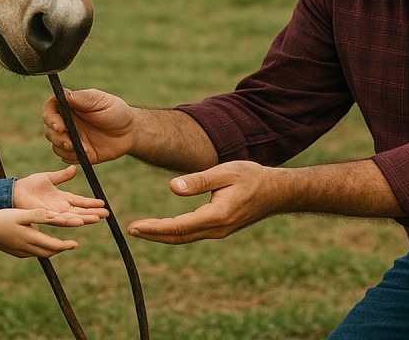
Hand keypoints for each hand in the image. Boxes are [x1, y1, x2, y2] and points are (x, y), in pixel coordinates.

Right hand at [0, 208, 91, 258]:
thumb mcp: (20, 214)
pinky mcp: (14, 252)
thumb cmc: (1, 218)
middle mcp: (26, 248)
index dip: (66, 245)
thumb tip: (56, 217)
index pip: (53, 245)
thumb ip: (39, 215)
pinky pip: (32, 253)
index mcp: (29, 238)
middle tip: (72, 244)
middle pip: (49, 252)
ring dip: (52, 249)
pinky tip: (41, 242)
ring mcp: (19, 252)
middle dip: (61, 248)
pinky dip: (41, 249)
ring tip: (60, 244)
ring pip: (41, 253)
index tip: (76, 244)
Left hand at [13, 165, 107, 224]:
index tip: (103, 203)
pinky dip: (71, 220)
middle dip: (93, 213)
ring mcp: (54, 213)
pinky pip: (60, 219)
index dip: (91, 203)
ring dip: (86, 218)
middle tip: (107, 215)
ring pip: (73, 217)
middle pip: (80, 211)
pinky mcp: (46, 216)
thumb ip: (61, 176)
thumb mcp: (48, 177)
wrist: (14, 191)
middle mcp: (60, 208)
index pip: (80, 201)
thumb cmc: (29, 185)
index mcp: (62, 198)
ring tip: (98, 219)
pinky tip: (80, 221)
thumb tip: (74, 168)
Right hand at [42, 88, 135, 164]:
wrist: (129, 132)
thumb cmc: (116, 111)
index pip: (49, 109)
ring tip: (84, 148)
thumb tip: (64, 93)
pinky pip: (66, 157)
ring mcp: (70, 137)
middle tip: (70, 143)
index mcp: (69, 106)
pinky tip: (88, 153)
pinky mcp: (76, 152)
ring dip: (65, 149)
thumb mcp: (101, 101)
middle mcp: (66, 121)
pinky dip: (74, 157)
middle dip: (57, 137)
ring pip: (55, 145)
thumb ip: (83, 99)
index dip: (49, 118)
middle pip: (49, 130)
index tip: (59, 126)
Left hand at [126, 161, 284, 244]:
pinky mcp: (220, 228)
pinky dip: (175, 232)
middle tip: (131, 230)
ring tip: (141, 229)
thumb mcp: (225, 172)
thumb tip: (172, 188)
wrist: (277, 192)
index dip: (154, 228)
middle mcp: (217, 228)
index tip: (134, 227)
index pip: (178, 225)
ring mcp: (219, 231)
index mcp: (217, 215)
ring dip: (162, 235)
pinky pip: (192, 234)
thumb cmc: (252, 177)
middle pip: (178, 237)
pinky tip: (164, 227)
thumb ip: (199, 180)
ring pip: (185, 237)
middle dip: (153, 234)